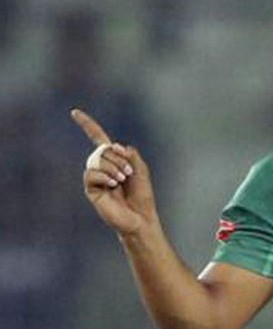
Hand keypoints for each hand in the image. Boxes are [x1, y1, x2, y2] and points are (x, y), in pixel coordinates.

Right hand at [71, 109, 158, 235]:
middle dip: (118, 158)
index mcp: (114, 159)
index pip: (97, 138)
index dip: (87, 125)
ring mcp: (95, 177)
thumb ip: (129, 154)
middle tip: (129, 173)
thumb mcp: (141, 169)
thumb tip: (111, 145)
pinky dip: (104, 176)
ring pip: (97, 160)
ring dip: (114, 167)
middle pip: (102, 149)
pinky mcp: (91, 189)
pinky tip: (113, 185)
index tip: (74, 112)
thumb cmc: (142, 194)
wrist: (139, 216)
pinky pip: (91, 174)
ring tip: (123, 180)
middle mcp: (102, 166)